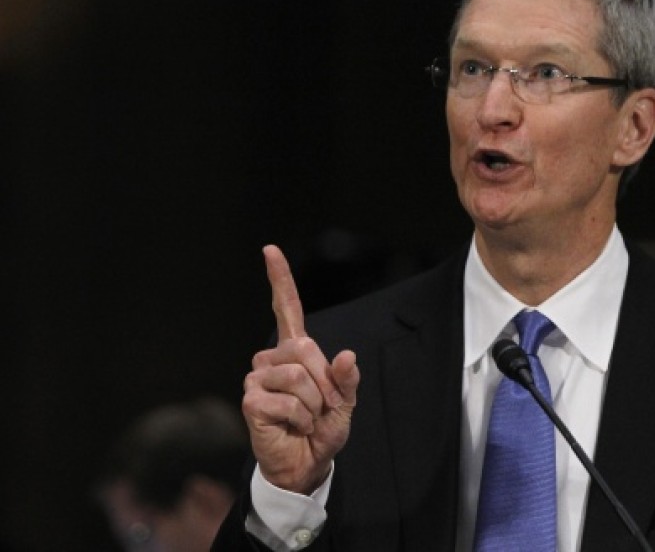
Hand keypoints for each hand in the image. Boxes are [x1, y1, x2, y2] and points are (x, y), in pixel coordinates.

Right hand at [241, 245, 359, 494]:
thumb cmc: (323, 430)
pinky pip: (288, 399)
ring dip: (314, 403)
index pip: (286, 308)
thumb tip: (346, 355)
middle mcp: (272, 359)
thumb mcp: (345, 402)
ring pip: (298, 375)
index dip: (279, 279)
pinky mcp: (250, 399)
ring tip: (307, 418)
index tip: (270, 250)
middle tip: (324, 407)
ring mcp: (258, 377)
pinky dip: (301, 416)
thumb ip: (347, 378)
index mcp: (296, 351)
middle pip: (306, 349)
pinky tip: (293, 426)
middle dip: (326, 382)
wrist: (308, 462)